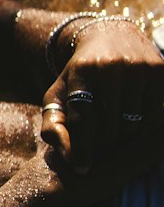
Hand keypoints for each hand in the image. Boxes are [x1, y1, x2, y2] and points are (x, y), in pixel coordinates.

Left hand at [40, 18, 163, 173]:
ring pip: (135, 124)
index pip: (83, 119)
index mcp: (82, 71)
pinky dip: (145, 125)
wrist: (111, 37)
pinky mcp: (160, 70)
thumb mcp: (59, 95)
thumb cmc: (80, 76)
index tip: (82, 170)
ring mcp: (139, 66)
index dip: (82, 148)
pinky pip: (155, 116)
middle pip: (111, 127)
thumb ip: (54, 125)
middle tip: (101, 137)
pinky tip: (134, 119)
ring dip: (125, 134)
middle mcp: (112, 66)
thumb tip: (69, 158)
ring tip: (115, 127)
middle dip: (103, 140)